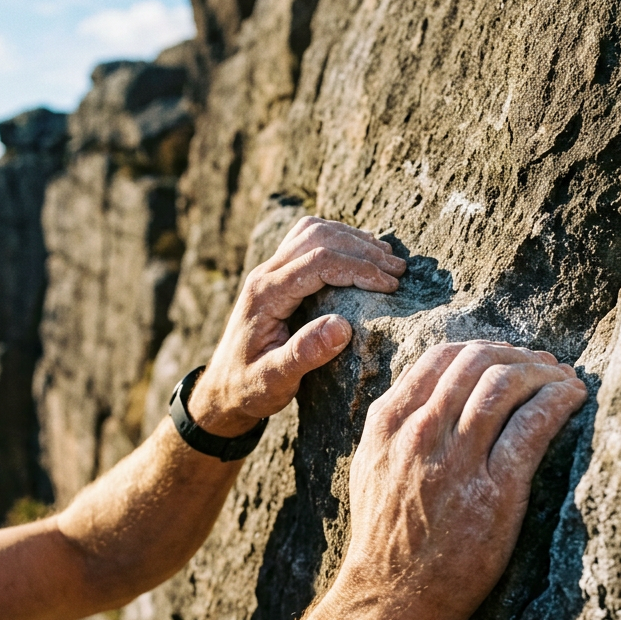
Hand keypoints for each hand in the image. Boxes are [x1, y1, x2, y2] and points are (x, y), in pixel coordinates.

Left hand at [188, 217, 405, 436]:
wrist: (223, 388)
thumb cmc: (249, 388)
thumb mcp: (274, 381)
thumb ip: (304, 354)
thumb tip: (343, 327)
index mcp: (265, 295)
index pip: (318, 262)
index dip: (359, 268)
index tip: (390, 286)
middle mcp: (265, 275)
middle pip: (318, 237)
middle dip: (362, 249)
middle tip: (398, 270)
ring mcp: (269, 271)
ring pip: (312, 231)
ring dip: (352, 239)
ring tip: (387, 259)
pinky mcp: (276, 274)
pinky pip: (307, 240)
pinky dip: (338, 239)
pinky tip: (361, 255)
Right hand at [333, 341, 587, 619]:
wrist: (389, 598)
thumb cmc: (385, 536)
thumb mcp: (372, 466)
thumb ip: (398, 425)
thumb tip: (434, 390)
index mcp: (389, 423)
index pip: (442, 356)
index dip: (485, 347)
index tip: (508, 356)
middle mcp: (420, 433)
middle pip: (479, 361)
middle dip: (519, 354)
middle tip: (544, 364)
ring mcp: (456, 461)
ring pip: (506, 384)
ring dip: (544, 372)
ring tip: (565, 379)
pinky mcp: (494, 492)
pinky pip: (532, 426)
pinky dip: (559, 401)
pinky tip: (575, 397)